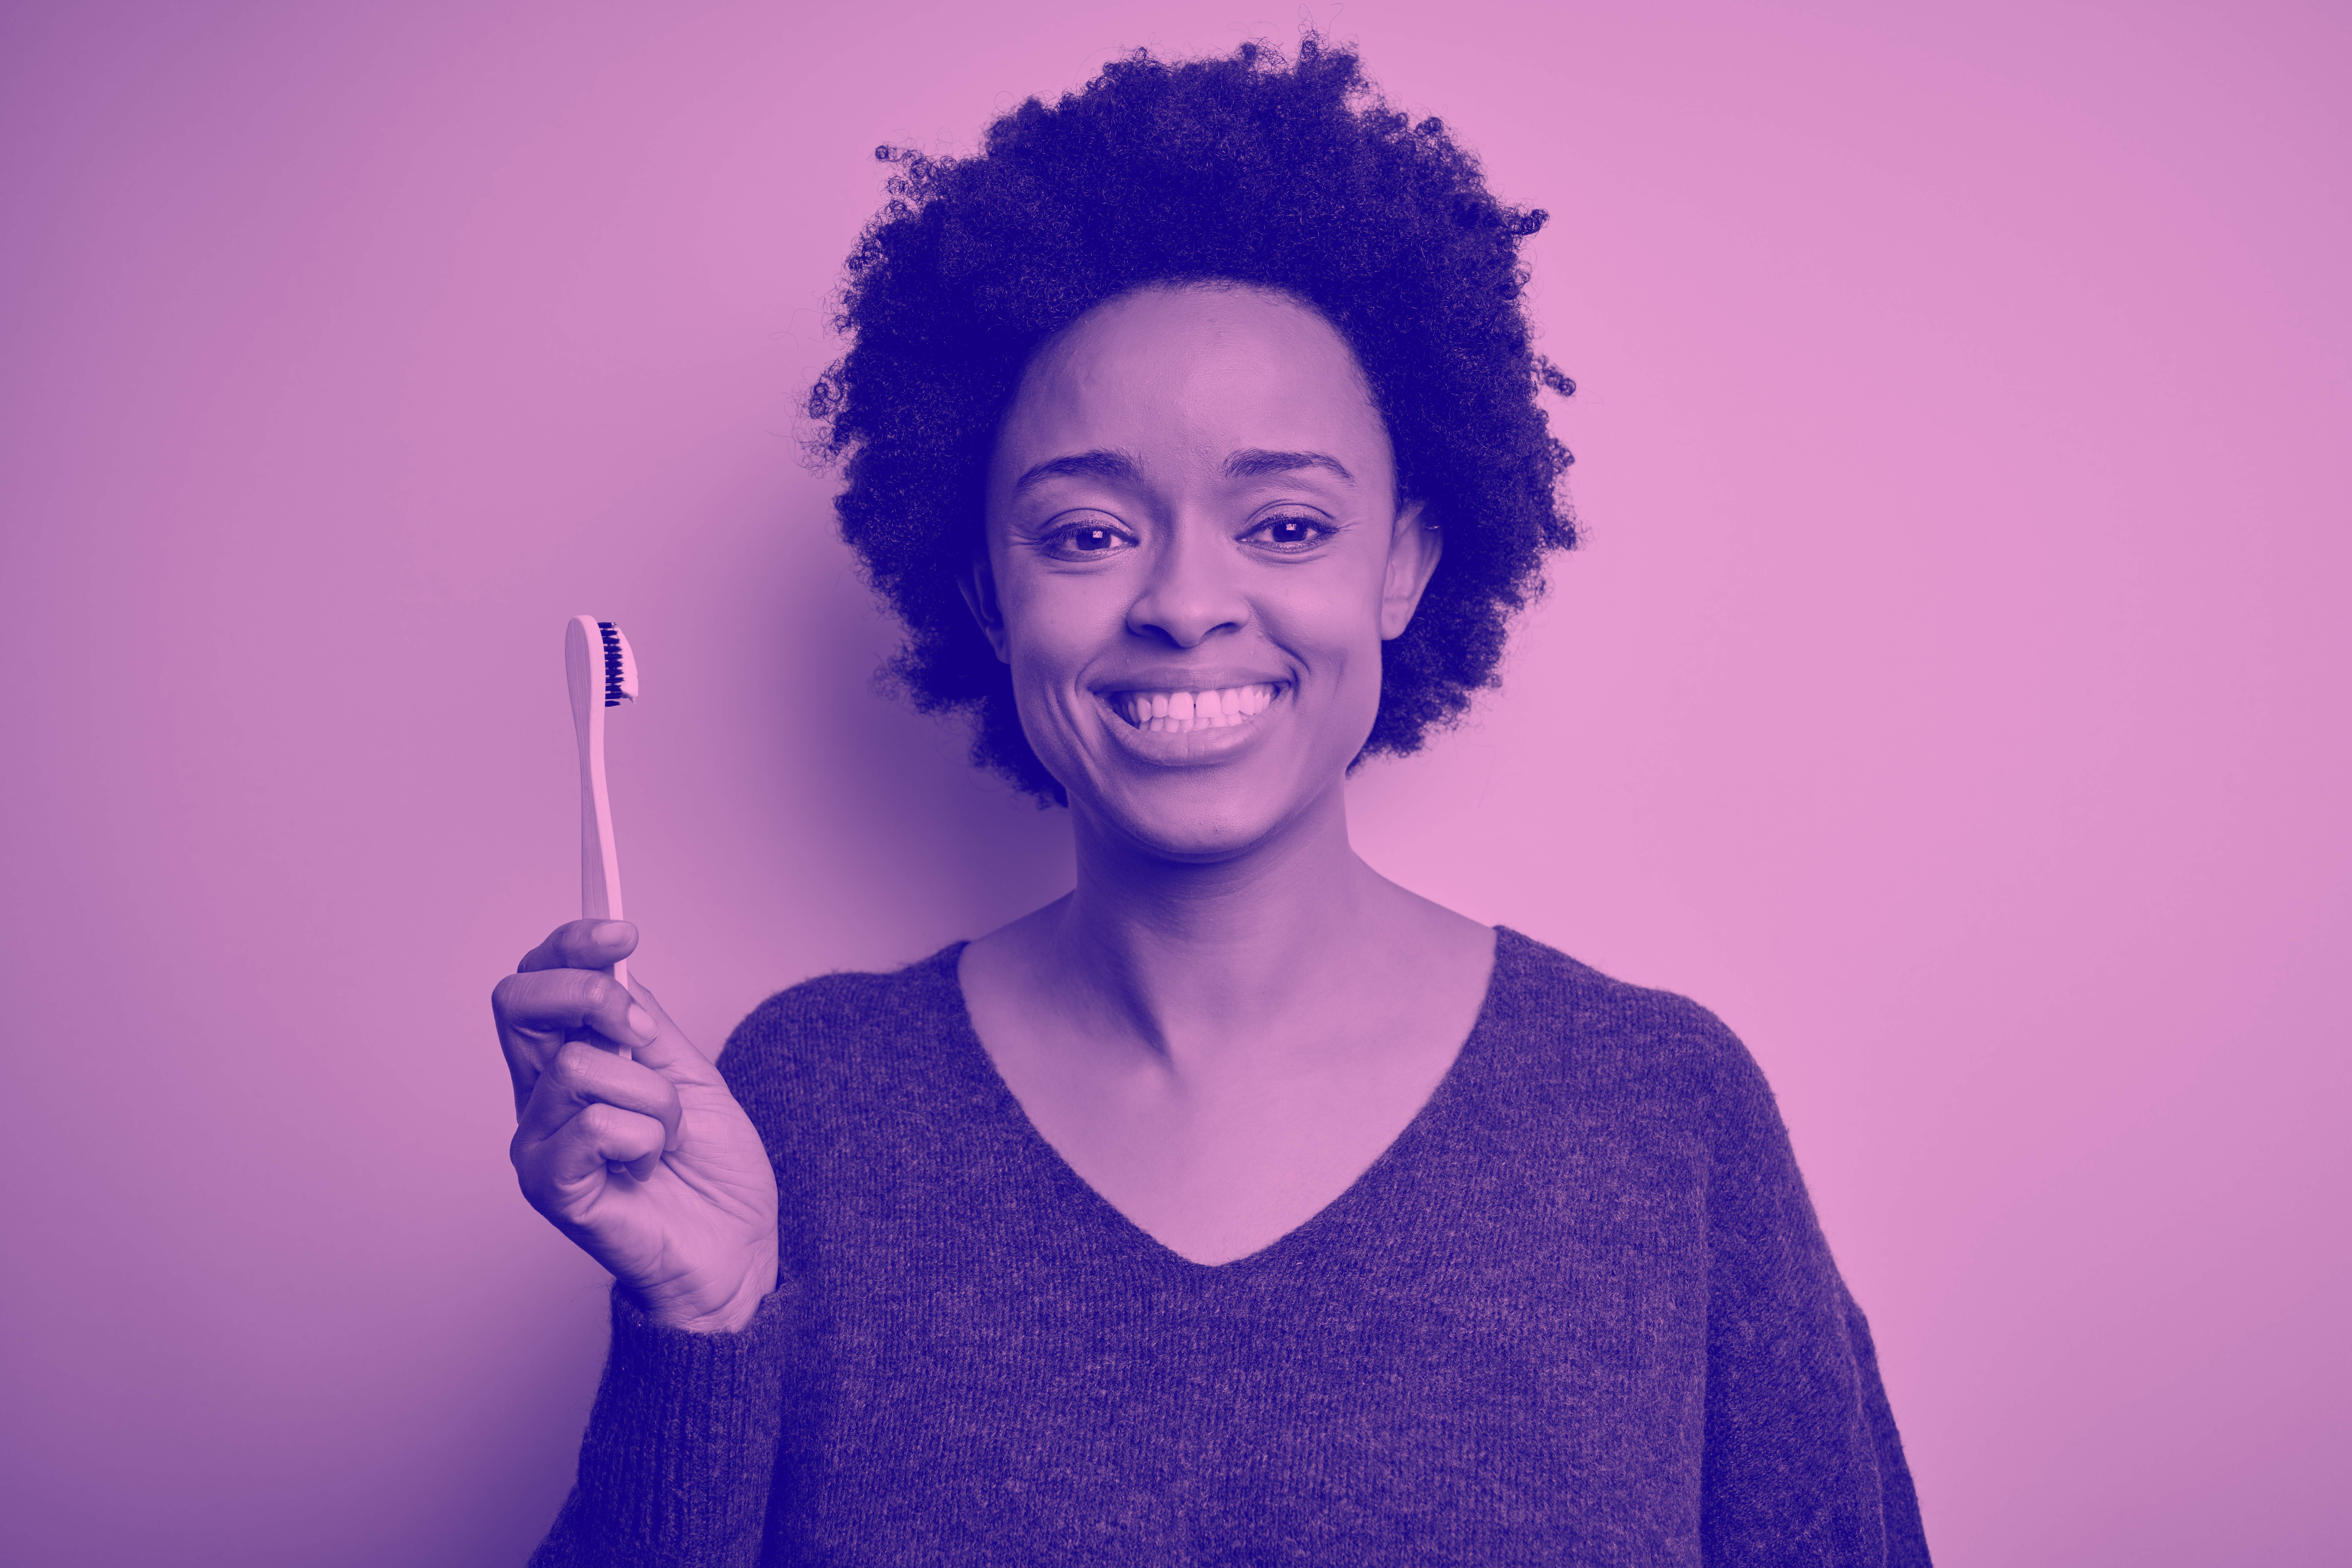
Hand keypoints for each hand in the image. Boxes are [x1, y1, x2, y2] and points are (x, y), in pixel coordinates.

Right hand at [493, 920, 778, 1332]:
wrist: (734, 1249)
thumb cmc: (711, 1170)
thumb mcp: (689, 1073)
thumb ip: (645, 1024)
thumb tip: (616, 969)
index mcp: (569, 1062)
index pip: (537, 980)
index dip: (571, 945)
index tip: (623, 933)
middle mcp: (539, 1097)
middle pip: (517, 1001)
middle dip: (591, 996)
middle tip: (644, 1036)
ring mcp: (537, 1142)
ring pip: (578, 1064)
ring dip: (650, 1095)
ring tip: (666, 1136)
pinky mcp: (550, 1186)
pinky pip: (591, 1125)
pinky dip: (642, 1137)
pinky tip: (648, 1166)